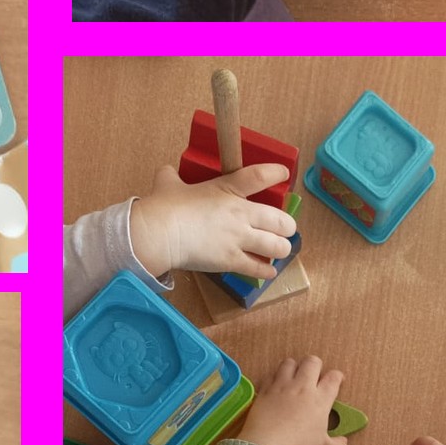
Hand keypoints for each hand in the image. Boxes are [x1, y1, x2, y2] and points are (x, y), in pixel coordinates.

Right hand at [128, 162, 294, 277]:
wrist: (159, 233)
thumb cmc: (163, 206)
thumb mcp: (167, 183)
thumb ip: (171, 176)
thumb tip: (165, 172)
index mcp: (227, 190)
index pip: (259, 176)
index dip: (275, 173)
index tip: (282, 173)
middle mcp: (241, 214)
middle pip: (282, 221)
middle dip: (286, 226)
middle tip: (282, 229)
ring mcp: (239, 239)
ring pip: (278, 247)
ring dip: (280, 249)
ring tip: (276, 250)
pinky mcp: (232, 260)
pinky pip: (260, 269)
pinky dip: (266, 272)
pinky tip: (267, 271)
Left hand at [239, 356, 347, 444]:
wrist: (268, 444)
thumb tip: (344, 444)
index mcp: (320, 400)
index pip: (333, 379)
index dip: (337, 376)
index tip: (337, 379)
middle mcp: (302, 387)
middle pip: (312, 362)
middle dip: (316, 365)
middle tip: (315, 375)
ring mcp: (282, 385)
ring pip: (289, 362)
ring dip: (294, 367)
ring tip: (294, 377)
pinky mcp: (265, 388)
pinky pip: (271, 374)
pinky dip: (275, 377)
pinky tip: (276, 386)